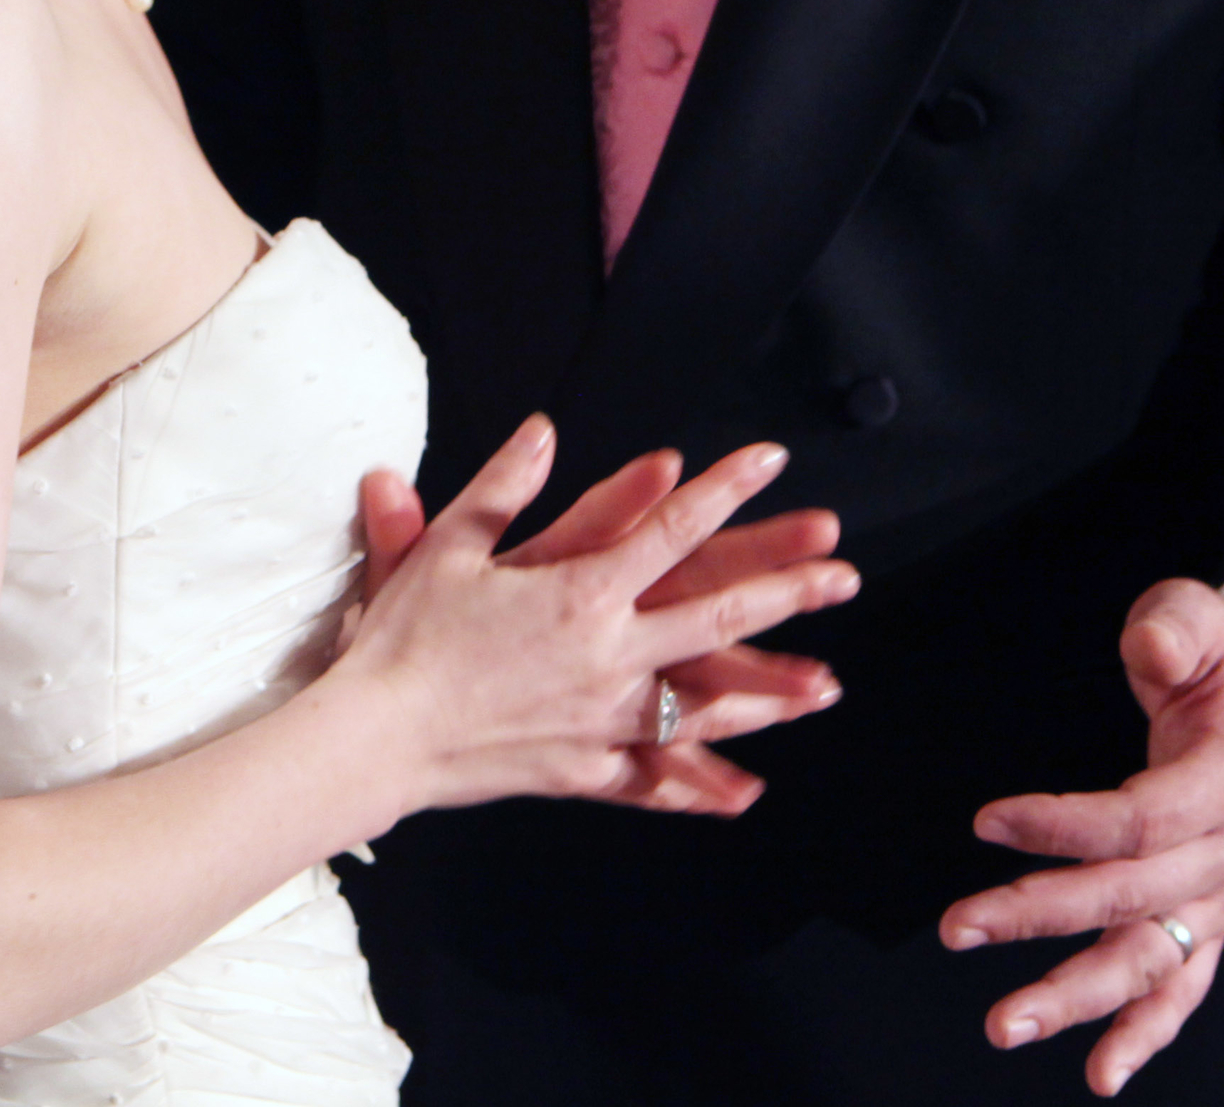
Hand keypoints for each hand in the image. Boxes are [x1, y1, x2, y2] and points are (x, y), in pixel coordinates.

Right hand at [336, 420, 855, 819]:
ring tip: (825, 687)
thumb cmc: (406, 638)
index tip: (770, 460)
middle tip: (845, 575)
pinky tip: (742, 793)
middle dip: (788, 591)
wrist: (378, 736)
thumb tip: (544, 431)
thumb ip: (504, 486)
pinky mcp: (585, 770)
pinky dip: (700, 785)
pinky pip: (656, 779)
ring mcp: (604, 719)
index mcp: (582, 593)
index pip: (673, 530)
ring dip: (769, 693)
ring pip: (706, 705)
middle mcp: (610, 656)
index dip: (726, 489)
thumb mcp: (450, 548)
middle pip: (719, 617)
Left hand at [938, 580, 1223, 1096]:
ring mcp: (1223, 898)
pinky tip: (1099, 1075)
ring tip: (1005, 1025)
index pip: (1140, 819)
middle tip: (957, 928)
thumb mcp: (1204, 617)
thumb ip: (1176, 627)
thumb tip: (1153, 649)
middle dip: (1039, 917)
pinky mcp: (1209, 922)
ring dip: (1077, 999)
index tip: (986, 819)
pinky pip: (1180, 988)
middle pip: (1129, 897)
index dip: (1062, 823)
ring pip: (1149, 960)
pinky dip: (1143, 1034)